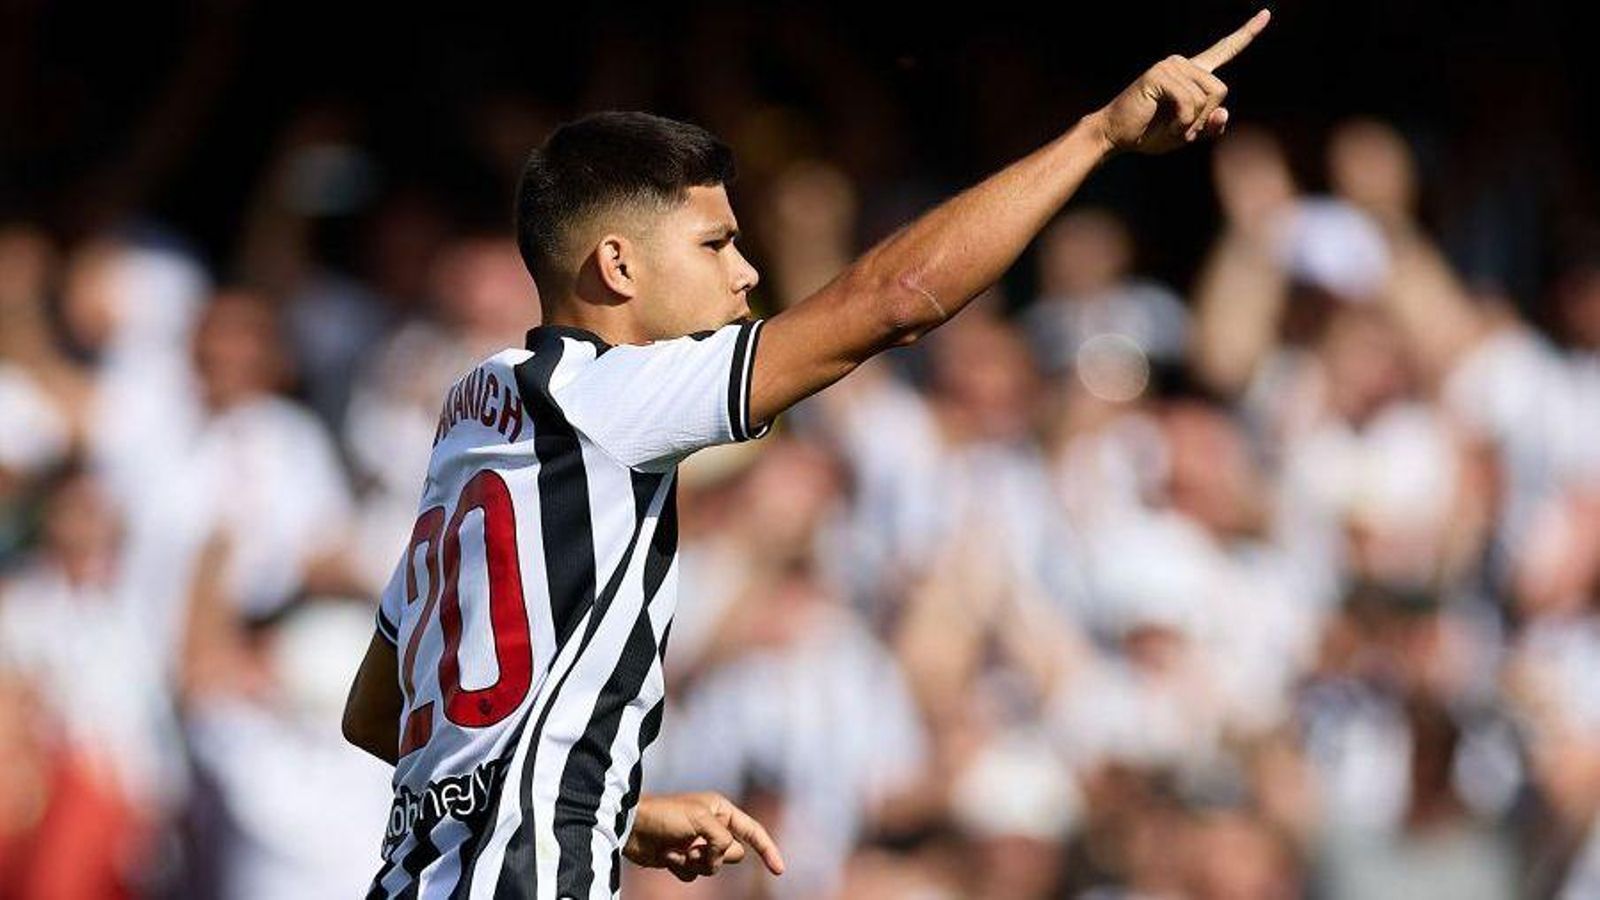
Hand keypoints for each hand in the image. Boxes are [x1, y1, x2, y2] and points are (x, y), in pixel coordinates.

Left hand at [623, 792, 785, 881]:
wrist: (632, 827)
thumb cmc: (665, 815)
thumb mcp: (700, 820)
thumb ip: (722, 839)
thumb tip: (722, 857)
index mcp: (721, 810)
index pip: (753, 831)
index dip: (768, 850)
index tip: (779, 871)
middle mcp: (713, 827)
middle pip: (733, 854)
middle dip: (715, 855)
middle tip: (695, 845)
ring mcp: (698, 844)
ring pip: (714, 868)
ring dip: (695, 863)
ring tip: (676, 850)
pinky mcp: (683, 859)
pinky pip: (693, 875)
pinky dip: (680, 868)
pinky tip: (666, 855)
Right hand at [1086, 9, 1270, 154]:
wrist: (1115, 136)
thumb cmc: (1149, 134)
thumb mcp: (1188, 134)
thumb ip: (1210, 127)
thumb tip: (1223, 113)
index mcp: (1192, 74)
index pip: (1224, 51)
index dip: (1246, 34)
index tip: (1267, 15)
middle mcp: (1183, 64)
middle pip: (1220, 90)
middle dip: (1204, 118)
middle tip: (1180, 130)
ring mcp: (1171, 66)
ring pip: (1205, 99)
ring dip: (1190, 123)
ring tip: (1170, 128)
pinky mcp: (1160, 74)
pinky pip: (1188, 102)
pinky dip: (1181, 122)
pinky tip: (1167, 126)